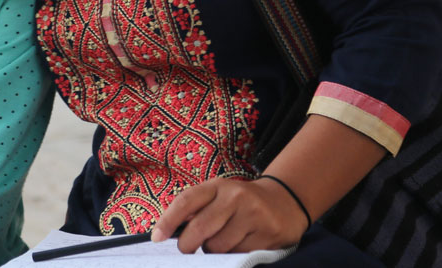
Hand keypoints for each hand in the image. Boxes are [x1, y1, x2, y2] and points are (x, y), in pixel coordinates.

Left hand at [149, 177, 306, 253]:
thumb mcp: (218, 196)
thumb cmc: (240, 203)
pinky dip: (235, 255)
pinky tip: (243, 243)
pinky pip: (239, 254)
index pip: (187, 201)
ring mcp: (254, 214)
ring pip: (219, 246)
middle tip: (189, 249)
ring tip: (223, 241)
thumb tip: (167, 233)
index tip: (157, 238)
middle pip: (200, 228)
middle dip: (188, 245)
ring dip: (214, 251)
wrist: (285, 202)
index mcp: (218, 186)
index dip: (168, 221)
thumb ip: (195, 210)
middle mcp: (236, 197)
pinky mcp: (268, 234)